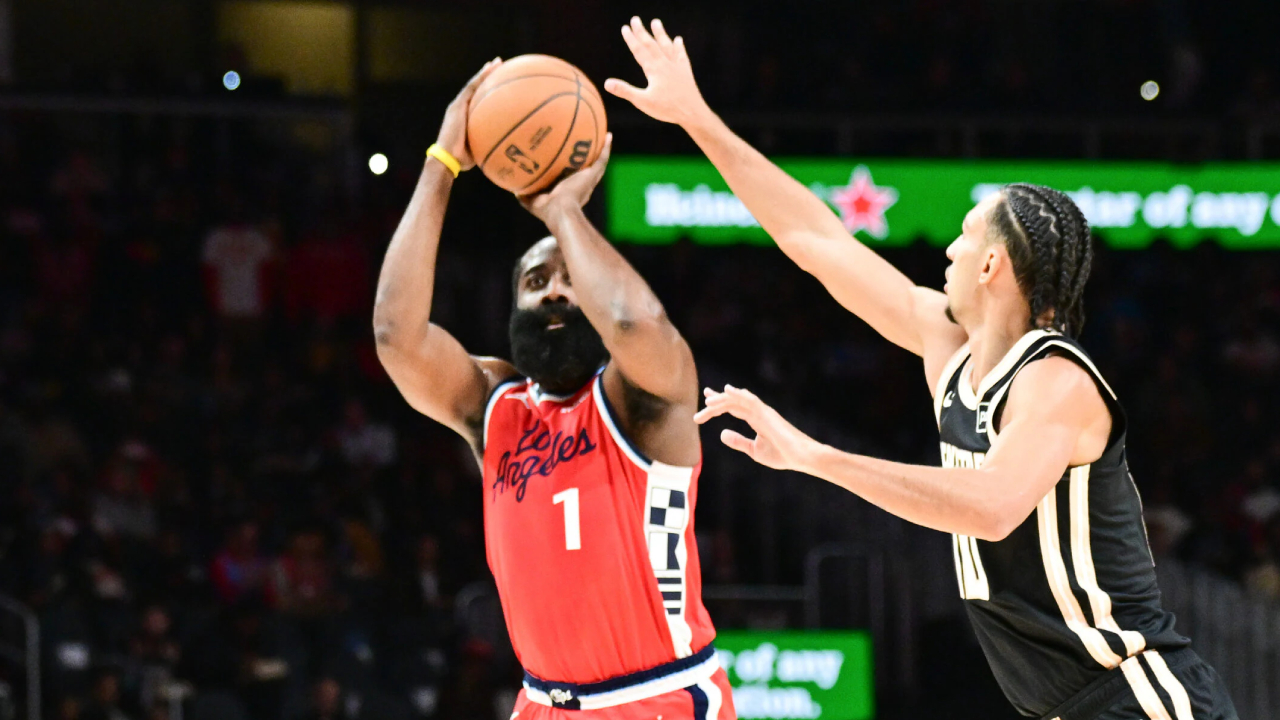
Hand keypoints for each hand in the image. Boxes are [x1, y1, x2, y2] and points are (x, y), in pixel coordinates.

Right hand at [435, 57, 502, 170]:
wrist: (448, 158)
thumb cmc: (464, 160)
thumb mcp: (482, 149)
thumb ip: (492, 143)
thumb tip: (511, 147)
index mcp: (466, 117)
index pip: (478, 99)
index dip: (488, 89)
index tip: (501, 81)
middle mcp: (461, 108)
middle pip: (476, 88)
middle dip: (488, 76)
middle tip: (500, 66)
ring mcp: (458, 105)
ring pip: (474, 85)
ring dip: (485, 72)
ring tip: (497, 62)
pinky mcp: (458, 106)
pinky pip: (472, 88)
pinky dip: (481, 78)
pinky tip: (490, 69)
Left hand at [518, 133, 612, 222]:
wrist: (560, 212)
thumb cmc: (546, 211)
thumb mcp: (530, 201)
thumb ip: (523, 193)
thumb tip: (513, 187)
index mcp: (571, 192)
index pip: (572, 178)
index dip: (572, 171)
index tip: (570, 161)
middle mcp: (583, 185)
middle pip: (588, 169)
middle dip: (589, 159)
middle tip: (590, 146)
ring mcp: (589, 180)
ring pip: (598, 163)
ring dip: (602, 150)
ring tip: (605, 137)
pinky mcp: (592, 176)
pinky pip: (601, 159)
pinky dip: (606, 148)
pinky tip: (608, 136)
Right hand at [604, 17, 708, 125]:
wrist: (692, 113)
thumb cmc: (667, 109)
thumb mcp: (642, 102)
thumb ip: (625, 91)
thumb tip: (607, 83)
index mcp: (653, 70)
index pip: (639, 51)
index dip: (631, 39)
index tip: (625, 28)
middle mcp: (665, 64)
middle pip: (651, 44)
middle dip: (642, 32)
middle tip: (635, 19)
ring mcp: (676, 67)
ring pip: (667, 46)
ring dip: (660, 34)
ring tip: (656, 22)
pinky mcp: (685, 72)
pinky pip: (681, 56)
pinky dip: (679, 47)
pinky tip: (678, 40)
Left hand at [693, 385, 821, 471]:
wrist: (800, 457)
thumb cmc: (782, 454)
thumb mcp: (754, 449)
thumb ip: (738, 441)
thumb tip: (721, 434)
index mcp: (755, 419)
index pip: (733, 408)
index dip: (718, 405)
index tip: (705, 404)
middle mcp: (758, 412)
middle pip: (733, 402)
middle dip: (717, 400)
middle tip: (704, 398)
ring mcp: (762, 411)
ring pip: (738, 399)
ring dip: (723, 398)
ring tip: (708, 399)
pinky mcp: (767, 413)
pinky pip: (750, 400)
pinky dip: (738, 394)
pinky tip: (726, 390)